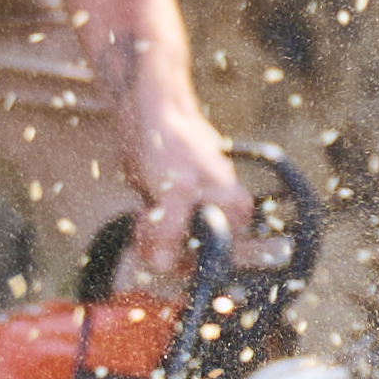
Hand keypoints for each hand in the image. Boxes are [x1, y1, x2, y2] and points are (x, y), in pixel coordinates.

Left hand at [129, 120, 261, 267]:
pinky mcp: (178, 206)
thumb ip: (170, 231)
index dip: (181, 257)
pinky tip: (143, 202)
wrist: (149, 111)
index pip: (212, 261)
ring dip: (151, 233)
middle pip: (189, 256)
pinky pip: (160, 231)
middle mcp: (222, 213)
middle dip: (161, 243)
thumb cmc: (169, 142)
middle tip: (147, 215)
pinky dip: (147, 223)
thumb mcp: (173, 190)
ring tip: (145, 204)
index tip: (160, 238)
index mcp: (234, 211)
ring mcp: (199, 210)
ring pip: (171, 245)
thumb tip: (163, 266)